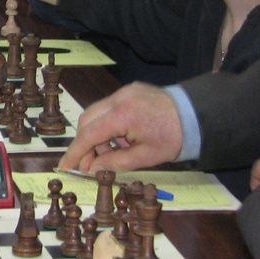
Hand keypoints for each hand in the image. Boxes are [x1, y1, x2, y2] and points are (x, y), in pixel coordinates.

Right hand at [60, 83, 183, 172]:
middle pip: (87, 120)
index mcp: (123, 115)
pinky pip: (109, 108)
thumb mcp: (144, 157)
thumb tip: (91, 168)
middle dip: (85, 143)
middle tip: (91, 165)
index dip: (75, 152)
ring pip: (96, 113)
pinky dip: (108, 124)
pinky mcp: (130, 90)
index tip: (65, 166)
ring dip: (97, 134)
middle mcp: (119, 98)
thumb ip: (114, 163)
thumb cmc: (173, 138)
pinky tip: (120, 139)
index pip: (89, 134)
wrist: (195, 115)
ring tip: (112, 152)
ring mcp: (124, 91)